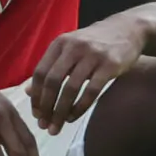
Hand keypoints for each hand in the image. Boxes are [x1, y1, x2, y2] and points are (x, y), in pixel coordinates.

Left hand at [25, 15, 147, 134]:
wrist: (128, 29)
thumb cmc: (94, 42)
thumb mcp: (69, 49)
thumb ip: (50, 68)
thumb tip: (27, 91)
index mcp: (59, 43)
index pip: (40, 72)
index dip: (36, 96)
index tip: (36, 114)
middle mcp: (73, 47)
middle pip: (53, 82)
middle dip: (46, 107)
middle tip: (44, 125)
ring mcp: (92, 55)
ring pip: (71, 89)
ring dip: (61, 112)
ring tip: (57, 126)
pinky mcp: (110, 65)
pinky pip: (91, 91)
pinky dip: (80, 108)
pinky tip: (74, 117)